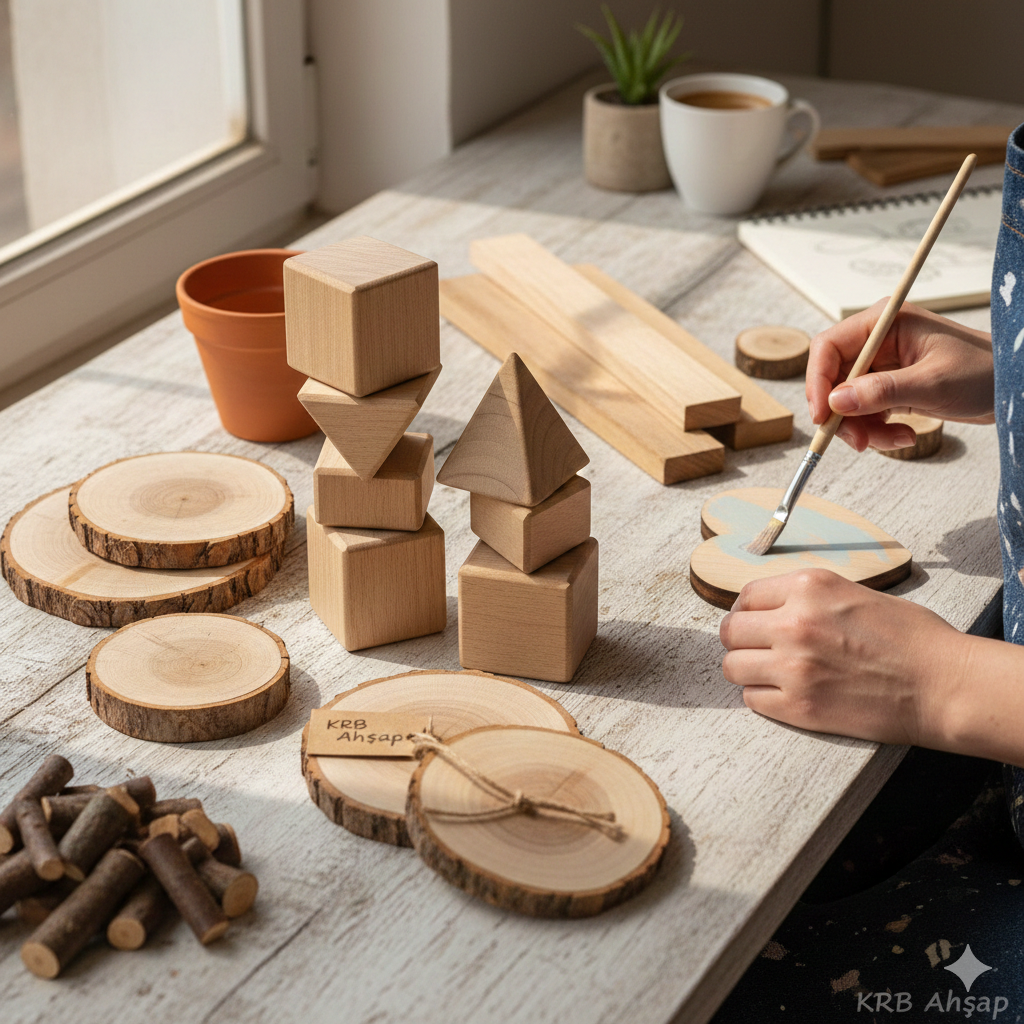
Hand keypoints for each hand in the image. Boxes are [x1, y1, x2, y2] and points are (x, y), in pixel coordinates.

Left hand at [719, 569, 966, 746]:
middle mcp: (795, 623)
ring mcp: (794, 667)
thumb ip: (809, 597)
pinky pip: (752, 699)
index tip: (754, 621)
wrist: (944, 685)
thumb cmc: (912, 639)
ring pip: (733, 667)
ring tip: (770, 673)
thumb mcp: (856, 593)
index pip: (746, 595)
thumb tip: (772, 606)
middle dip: (741, 640)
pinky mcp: (799, 707)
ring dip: (747, 670)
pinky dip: (764, 697)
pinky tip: (787, 694)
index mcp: (810, 587)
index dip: (747, 610)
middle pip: (731, 631)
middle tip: (758, 649)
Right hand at [806, 300, 993, 451]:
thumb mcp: (932, 383)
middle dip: (844, 414)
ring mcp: (883, 365)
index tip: (822, 417)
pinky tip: (904, 434)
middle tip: (860, 442)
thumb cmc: (984, 372)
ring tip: (897, 439)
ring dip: (863, 427)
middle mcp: (878, 341)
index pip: (829, 347)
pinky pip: (864, 411)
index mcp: (885, 323)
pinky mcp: (889, 386)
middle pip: (834, 379)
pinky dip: (877, 429)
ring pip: (847, 401)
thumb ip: (882, 391)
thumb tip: (836, 402)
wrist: (1012, 388)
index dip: (818, 382)